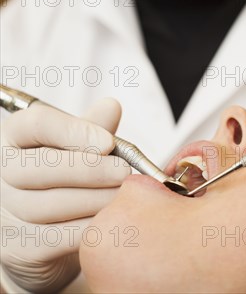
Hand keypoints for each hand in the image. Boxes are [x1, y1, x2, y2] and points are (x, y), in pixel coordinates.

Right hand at [0, 98, 129, 292]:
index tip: (109, 143)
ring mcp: (5, 211)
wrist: (45, 233)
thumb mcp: (76, 146)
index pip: (36, 123)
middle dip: (90, 169)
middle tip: (124, 171)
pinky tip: (110, 219)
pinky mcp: (17, 247)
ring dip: (94, 199)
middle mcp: (2, 170)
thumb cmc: (63, 177)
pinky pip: (56, 238)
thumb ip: (92, 126)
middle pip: (40, 166)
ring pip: (49, 204)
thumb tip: (112, 106)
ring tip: (123, 194)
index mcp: (14, 135)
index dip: (74, 132)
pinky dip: (88, 228)